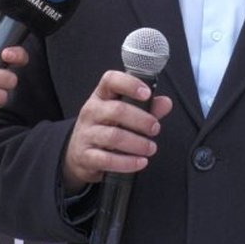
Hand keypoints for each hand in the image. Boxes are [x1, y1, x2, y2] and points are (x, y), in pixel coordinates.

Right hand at [61, 70, 172, 192]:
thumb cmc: (106, 128)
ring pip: (114, 136)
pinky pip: (107, 160)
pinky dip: (127, 162)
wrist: (78, 154)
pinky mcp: (86, 156)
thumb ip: (146, 107)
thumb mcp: (123, 114)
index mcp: (101, 96)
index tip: (146, 93)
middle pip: (117, 110)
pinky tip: (140, 162)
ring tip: (151, 148)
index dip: (129, 84)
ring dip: (138, 143)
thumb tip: (166, 103)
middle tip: (155, 128)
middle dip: (142, 120)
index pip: (111, 80)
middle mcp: (91, 112)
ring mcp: (86, 134)